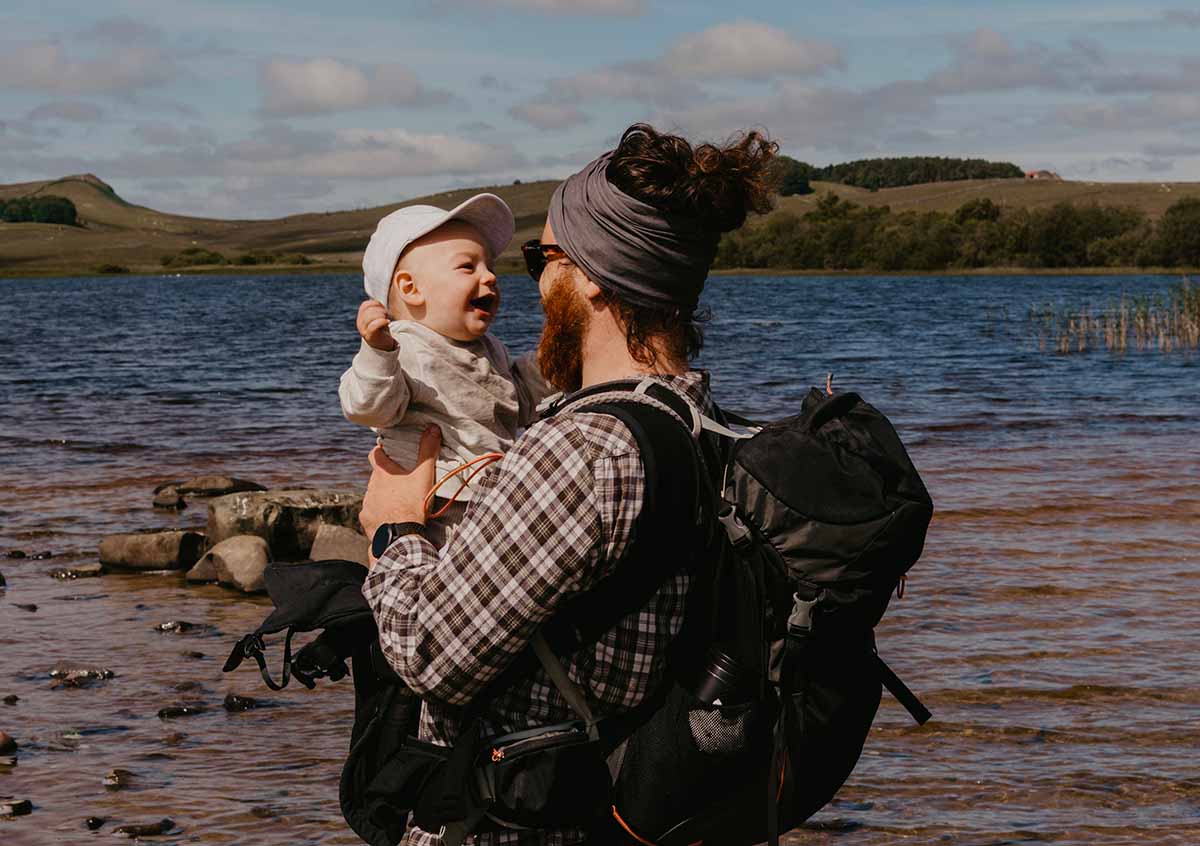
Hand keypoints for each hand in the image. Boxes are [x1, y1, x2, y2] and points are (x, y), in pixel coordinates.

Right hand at [357, 300, 396, 350]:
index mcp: (361, 317)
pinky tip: (387, 322)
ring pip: (371, 316)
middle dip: (380, 310)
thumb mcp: (378, 317)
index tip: (383, 308)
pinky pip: (373, 326)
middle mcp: (360, 323)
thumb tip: (378, 300)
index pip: (365, 305)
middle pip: (369, 310)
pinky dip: (382, 322)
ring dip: (382, 316)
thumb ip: (376, 309)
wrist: (382, 346)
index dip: (376, 303)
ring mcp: (364, 330)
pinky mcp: (370, 336)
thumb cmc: (381, 330)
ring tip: (387, 320)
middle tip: (386, 315)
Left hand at [360, 425, 440, 539]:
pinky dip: (380, 514)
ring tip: (399, 503)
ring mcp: (367, 505)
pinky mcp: (366, 521)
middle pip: (377, 477)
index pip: (375, 454)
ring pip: (374, 495)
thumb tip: (432, 429)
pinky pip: (372, 514)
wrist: (402, 536)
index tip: (388, 452)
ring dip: (384, 497)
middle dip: (387, 478)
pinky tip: (391, 519)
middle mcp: (371, 487)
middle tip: (402, 482)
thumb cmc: (412, 504)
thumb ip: (428, 451)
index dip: (381, 451)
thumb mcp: (424, 476)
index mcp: (383, 474)